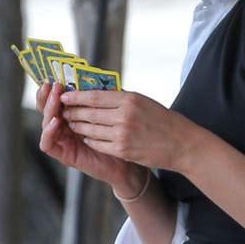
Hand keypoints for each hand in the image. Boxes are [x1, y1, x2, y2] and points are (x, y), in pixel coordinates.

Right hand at [37, 83, 143, 193]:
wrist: (127, 162)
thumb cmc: (120, 136)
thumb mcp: (112, 112)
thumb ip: (102, 98)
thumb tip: (96, 76)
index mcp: (74, 114)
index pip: (57, 98)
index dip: (55, 88)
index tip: (57, 75)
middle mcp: (65, 127)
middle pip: (47, 109)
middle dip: (48, 95)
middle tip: (52, 85)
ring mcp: (63, 141)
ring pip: (46, 123)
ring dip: (48, 109)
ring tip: (55, 99)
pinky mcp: (64, 155)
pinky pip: (48, 144)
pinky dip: (48, 132)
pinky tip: (55, 121)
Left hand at [59, 89, 201, 173]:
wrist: (181, 143)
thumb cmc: (162, 120)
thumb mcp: (143, 101)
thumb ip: (121, 98)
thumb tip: (97, 93)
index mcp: (129, 99)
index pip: (94, 96)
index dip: (76, 96)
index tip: (64, 94)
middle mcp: (124, 115)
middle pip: (88, 112)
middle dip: (72, 111)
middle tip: (63, 110)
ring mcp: (122, 134)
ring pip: (89, 129)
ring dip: (77, 125)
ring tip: (72, 122)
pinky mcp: (122, 150)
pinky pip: (96, 143)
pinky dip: (89, 139)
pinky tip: (86, 136)